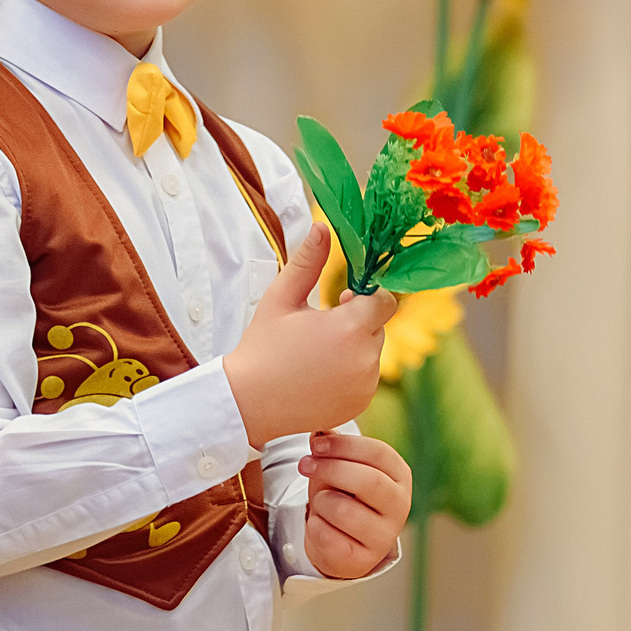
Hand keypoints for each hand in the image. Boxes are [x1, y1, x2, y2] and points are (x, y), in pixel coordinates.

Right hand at [223, 224, 397, 447]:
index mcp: (350, 328)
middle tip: (319, 328)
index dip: (364, 296)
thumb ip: (307, 262)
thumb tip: (323, 227)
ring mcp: (365, 385)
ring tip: (315, 354)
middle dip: (356, 321)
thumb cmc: (262, 347)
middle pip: (378, 326)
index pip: (384, 300)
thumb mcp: (281, 299)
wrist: (247, 403)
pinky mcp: (361, 403)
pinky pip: (366, 378)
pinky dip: (350, 373)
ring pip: (372, 352)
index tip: (339, 299)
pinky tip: (318, 375)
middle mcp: (365, 359)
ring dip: (353, 347)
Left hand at [299, 432, 410, 579]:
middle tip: (305, 465)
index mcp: (400, 476)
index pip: (378, 453)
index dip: (343, 446)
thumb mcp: (341, 468)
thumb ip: (333, 447)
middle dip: (329, 469)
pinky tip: (319, 526)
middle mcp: (400, 505)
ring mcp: (385, 535)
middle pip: (366, 480)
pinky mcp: (363, 559)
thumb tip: (320, 428)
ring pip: (342, 509)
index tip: (315, 445)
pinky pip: (327, 536)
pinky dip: (314, 527)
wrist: (342, 544)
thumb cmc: (343, 496)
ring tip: (319, 504)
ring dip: (320, 502)